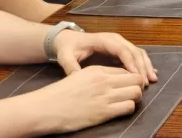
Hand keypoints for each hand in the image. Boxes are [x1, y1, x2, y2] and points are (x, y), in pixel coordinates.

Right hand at [30, 65, 146, 133]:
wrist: (44, 108)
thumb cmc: (59, 95)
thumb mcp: (79, 77)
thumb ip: (98, 77)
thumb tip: (114, 81)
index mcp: (97, 70)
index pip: (125, 70)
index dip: (130, 78)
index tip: (130, 84)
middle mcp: (103, 81)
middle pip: (136, 78)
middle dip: (137, 86)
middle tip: (132, 93)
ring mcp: (104, 96)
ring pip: (136, 92)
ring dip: (135, 97)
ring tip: (128, 101)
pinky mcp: (103, 112)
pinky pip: (129, 107)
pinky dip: (129, 108)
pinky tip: (121, 110)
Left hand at [52, 30, 156, 83]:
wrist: (68, 40)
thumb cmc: (68, 48)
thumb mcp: (65, 56)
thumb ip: (70, 67)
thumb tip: (77, 78)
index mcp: (104, 40)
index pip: (121, 50)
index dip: (130, 62)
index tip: (135, 76)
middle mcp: (116, 40)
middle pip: (134, 51)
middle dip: (142, 66)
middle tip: (146, 82)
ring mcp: (121, 43)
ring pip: (139, 53)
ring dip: (146, 65)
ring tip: (152, 80)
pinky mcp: (122, 49)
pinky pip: (137, 55)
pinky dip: (144, 64)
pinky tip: (151, 74)